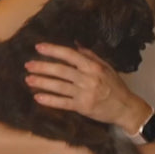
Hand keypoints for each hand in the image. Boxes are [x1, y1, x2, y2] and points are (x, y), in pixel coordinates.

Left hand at [24, 43, 147, 129]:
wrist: (126, 108)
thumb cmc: (116, 87)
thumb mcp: (106, 68)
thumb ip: (90, 56)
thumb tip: (75, 44)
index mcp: (93, 67)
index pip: (70, 55)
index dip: (53, 50)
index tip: (39, 47)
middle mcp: (88, 79)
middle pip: (61, 71)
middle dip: (43, 67)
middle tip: (28, 65)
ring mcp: (85, 94)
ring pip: (59, 86)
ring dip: (42, 82)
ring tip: (28, 80)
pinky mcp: (83, 107)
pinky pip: (63, 103)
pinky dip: (50, 100)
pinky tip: (38, 98)